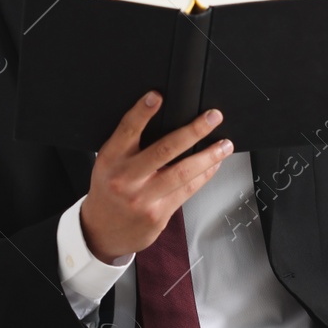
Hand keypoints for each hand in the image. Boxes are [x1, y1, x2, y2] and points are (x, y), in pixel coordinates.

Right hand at [80, 91, 232, 262]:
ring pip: (182, 172)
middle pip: (164, 150)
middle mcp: (126, 178)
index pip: (127, 130)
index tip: (158, 96)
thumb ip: (129, 146)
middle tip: (212, 117)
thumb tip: (167, 120)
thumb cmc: (110, 191)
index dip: (142, 112)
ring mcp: (143, 198)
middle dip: (193, 131)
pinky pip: (187, 191)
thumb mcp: (109, 164)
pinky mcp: (158, 214)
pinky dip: (204, 175)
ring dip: (209, 156)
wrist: (102, 231)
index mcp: (111, 159)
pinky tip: (214, 165)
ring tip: (225, 144)